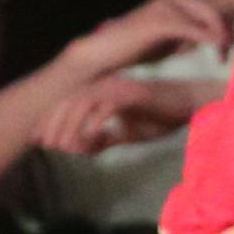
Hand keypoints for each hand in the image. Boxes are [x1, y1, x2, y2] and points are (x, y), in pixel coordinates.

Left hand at [39, 74, 199, 156]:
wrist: (191, 106)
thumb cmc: (161, 116)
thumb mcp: (129, 132)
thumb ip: (108, 137)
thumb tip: (89, 148)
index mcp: (102, 91)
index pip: (66, 103)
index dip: (50, 122)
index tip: (42, 142)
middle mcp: (106, 85)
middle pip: (68, 102)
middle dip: (54, 125)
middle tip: (50, 148)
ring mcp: (119, 87)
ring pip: (83, 103)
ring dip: (72, 127)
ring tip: (68, 148)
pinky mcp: (133, 93)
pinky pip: (107, 108)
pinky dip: (95, 125)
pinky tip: (92, 142)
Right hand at [51, 0, 230, 78]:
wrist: (107, 53)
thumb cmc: (140, 47)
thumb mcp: (175, 39)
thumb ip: (197, 34)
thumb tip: (227, 40)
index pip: (217, 4)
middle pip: (218, 7)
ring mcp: (168, 3)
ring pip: (211, 14)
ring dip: (225, 35)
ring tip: (226, 55)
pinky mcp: (162, 19)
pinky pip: (195, 28)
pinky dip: (211, 40)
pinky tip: (218, 53)